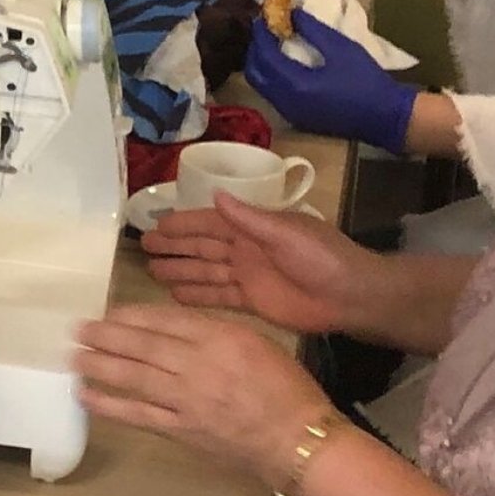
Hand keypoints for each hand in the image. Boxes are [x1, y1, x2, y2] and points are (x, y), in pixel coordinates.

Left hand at [75, 305, 336, 486]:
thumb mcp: (258, 343)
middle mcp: (199, 365)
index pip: (167, 321)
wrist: (296, 439)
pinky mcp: (180, 429)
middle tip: (78, 329)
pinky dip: (109, 406)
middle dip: (106, 336)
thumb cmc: (286, 389)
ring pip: (135, 377)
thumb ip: (216, 332)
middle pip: (144, 346)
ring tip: (73, 356)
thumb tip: (172, 327)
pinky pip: (138, 415)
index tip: (109, 313)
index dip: (132, 316)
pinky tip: (86, 396)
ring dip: (99, 365)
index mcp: (222, 338)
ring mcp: (187, 399)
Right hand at [143, 192, 387, 334]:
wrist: (351, 296)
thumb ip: (248, 218)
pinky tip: (174, 296)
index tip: (154, 223)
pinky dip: (197, 295)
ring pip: (205, 271)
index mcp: (254, 228)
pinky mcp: (252, 301)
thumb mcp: (285, 233)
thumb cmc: (322, 259)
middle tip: (142, 247)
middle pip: (202, 246)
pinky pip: (217, 296)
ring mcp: (248, 276)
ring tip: (150, 271)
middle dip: (174, 246)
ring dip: (179, 270)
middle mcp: (246, 249)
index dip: (182, 223)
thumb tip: (216, 194)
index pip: (209, 223)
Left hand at [245, 11, 415, 152]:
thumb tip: (292, 13)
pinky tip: (282, 64)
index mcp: (294, 85)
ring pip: (261, 86)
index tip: (261, 16)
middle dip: (255, 49)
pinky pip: (273, 95)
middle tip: (263, 29)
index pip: (264, 56)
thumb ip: (313, 30)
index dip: (260, 35)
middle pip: (254, 73)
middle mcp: (284, 102)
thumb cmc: (366, 80)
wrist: (385, 116)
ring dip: (261, 64)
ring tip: (271, 43)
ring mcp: (288, 113)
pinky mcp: (296, 118)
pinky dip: (271, 77)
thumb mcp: (341, 48)